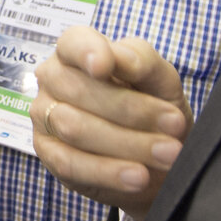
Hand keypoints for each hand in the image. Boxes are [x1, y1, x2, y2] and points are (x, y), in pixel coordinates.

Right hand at [32, 26, 190, 216]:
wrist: (156, 155)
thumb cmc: (155, 105)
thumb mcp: (161, 80)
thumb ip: (143, 61)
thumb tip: (124, 59)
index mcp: (76, 50)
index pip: (73, 43)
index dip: (87, 52)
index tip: (105, 67)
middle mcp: (53, 79)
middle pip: (80, 91)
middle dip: (133, 111)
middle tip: (175, 125)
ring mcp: (45, 117)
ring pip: (76, 129)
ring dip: (128, 144)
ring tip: (166, 154)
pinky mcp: (49, 155)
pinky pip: (72, 164)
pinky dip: (108, 172)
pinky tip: (137, 176)